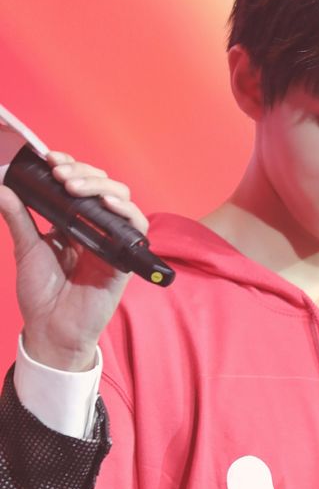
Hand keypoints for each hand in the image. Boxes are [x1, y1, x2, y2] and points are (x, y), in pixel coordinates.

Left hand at [0, 150, 147, 370]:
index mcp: (74, 223)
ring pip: (121, 201)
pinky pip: (135, 229)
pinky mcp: (123, 260)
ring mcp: (111, 243)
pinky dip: (125, 212)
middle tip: (59, 174)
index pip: (81, 184)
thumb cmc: (40, 294)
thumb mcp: (26, 248)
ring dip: (101, 186)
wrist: (50, 329)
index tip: (49, 159)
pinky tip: (106, 203)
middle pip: (103, 186)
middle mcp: (95, 229)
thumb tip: (3, 186)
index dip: (71, 167)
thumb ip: (19, 217)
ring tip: (74, 186)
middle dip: (83, 173)